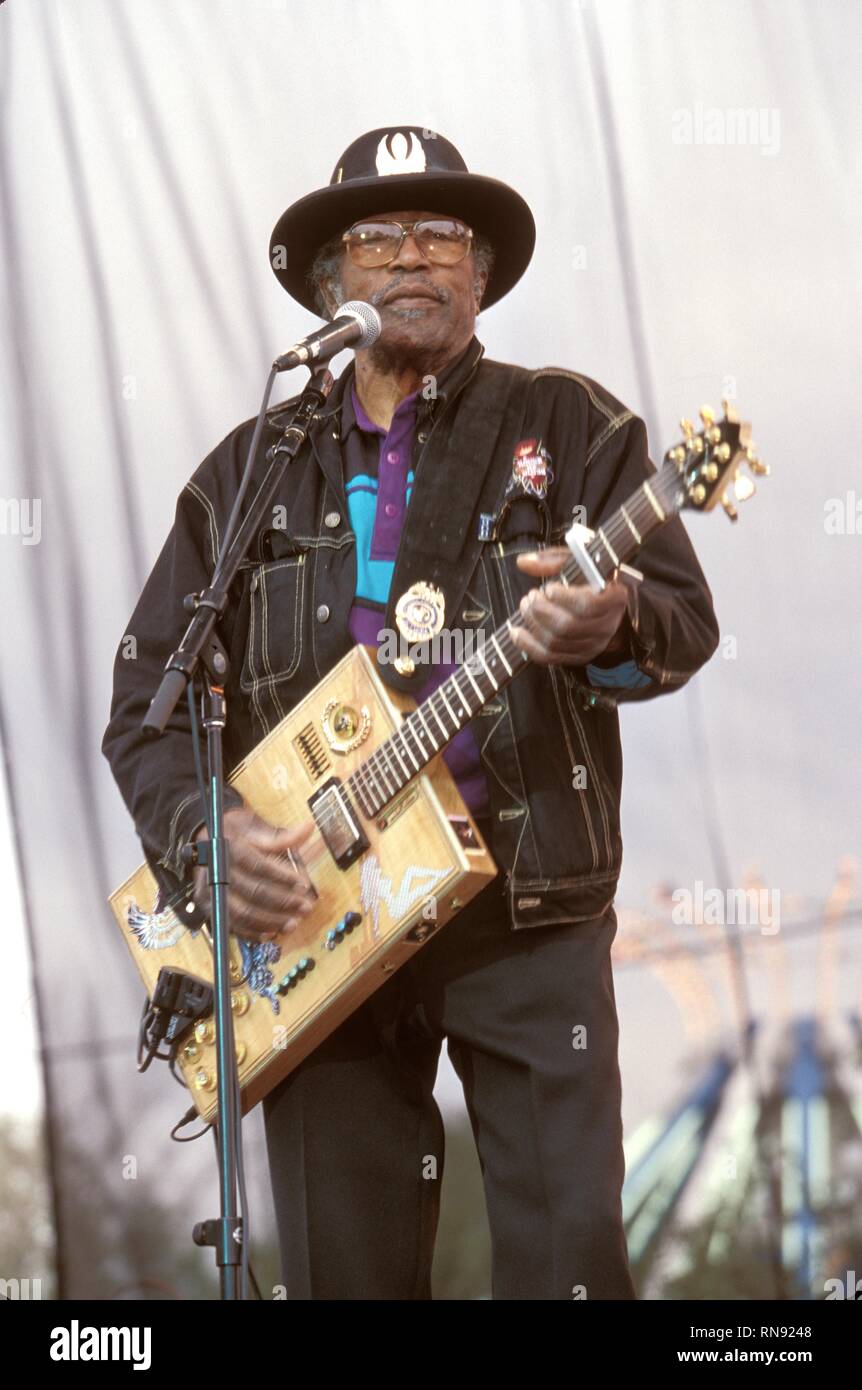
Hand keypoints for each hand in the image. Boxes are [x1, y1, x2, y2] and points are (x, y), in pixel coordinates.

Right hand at [191, 806, 316, 942]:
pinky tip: (271, 933)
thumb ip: (281, 836)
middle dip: (282, 902)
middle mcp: (215, 871)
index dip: (282, 877)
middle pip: (251, 892)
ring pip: (241, 913)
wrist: (207, 840)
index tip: (303, 884)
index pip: (257, 865)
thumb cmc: (235, 833)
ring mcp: (209, 891)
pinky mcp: (209, 907)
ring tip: (292, 923)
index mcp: (227, 847)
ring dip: (269, 921)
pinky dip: (251, 933)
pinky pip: (230, 925)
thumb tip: (309, 828)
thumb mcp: (255, 828)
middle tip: (305, 907)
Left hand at [510, 547, 629, 665]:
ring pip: (556, 642)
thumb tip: (523, 562)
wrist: (604, 604)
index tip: (549, 588)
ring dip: (533, 624)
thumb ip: (553, 560)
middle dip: (540, 610)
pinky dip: (528, 646)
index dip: (563, 598)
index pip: (589, 606)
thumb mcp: (580, 563)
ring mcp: (593, 645)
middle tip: (530, 597)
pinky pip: (550, 657)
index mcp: (614, 599)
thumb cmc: (590, 580)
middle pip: (568, 626)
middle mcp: (607, 626)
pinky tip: (516, 633)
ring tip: (525, 607)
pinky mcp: (578, 657)